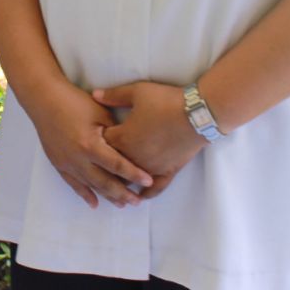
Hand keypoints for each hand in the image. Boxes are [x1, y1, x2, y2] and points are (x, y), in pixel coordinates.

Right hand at [26, 81, 153, 208]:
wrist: (44, 99)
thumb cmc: (75, 102)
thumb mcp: (100, 114)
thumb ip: (115, 134)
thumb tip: (130, 149)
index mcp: (90, 145)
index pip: (118, 165)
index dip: (134, 174)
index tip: (149, 181)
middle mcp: (78, 159)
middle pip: (105, 182)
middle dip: (123, 193)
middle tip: (138, 201)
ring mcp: (67, 164)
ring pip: (91, 186)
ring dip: (108, 196)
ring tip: (123, 205)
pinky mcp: (58, 164)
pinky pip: (74, 184)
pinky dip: (85, 194)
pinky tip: (94, 204)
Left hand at [94, 81, 204, 198]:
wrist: (196, 114)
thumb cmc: (165, 101)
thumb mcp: (137, 92)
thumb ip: (114, 95)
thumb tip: (94, 94)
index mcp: (122, 138)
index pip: (100, 143)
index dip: (95, 139)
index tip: (92, 137)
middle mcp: (133, 157)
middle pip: (111, 166)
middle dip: (104, 165)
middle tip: (97, 164)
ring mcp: (151, 167)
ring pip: (130, 181)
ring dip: (121, 182)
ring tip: (114, 185)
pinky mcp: (168, 172)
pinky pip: (155, 189)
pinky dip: (147, 193)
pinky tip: (141, 196)